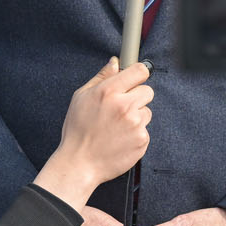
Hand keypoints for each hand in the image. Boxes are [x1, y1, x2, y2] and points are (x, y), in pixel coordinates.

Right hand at [34, 60, 151, 207]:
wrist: (79, 163)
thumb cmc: (78, 130)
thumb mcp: (81, 97)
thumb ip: (101, 77)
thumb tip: (115, 62)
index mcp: (108, 91)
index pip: (140, 71)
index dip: (138, 74)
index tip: (135, 79)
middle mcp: (124, 105)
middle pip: (148, 91)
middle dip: (137, 97)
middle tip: (120, 109)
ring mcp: (135, 124)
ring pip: (146, 112)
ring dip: (136, 117)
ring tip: (117, 127)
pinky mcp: (142, 140)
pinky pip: (145, 130)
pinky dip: (135, 134)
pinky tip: (120, 139)